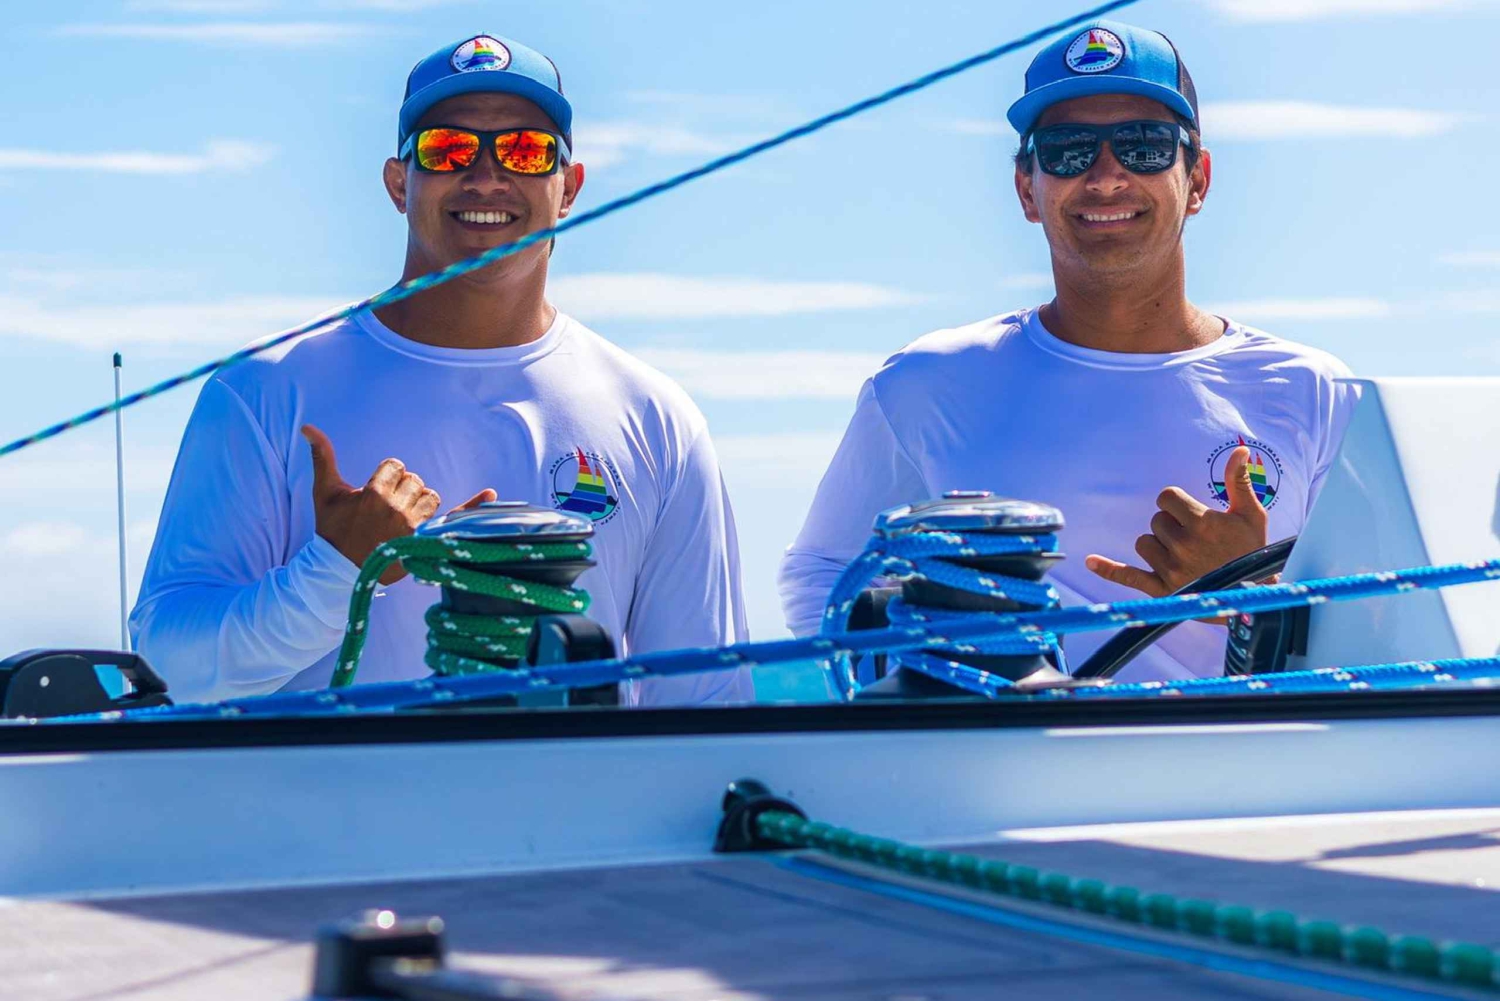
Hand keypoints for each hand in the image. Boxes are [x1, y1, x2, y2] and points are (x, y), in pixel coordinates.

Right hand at [303, 424, 467, 584]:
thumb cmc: (333, 530)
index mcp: (374, 493)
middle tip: (385, 510)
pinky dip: (473, 505)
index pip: (396, 467)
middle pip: (415, 481)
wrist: (340, 571)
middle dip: (402, 491)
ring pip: (431, 497)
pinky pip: (455, 517)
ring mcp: (413, 527)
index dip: (386, 477)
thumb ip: (322, 457)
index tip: (375, 494)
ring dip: (418, 503)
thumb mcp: (325, 493)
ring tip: (399, 519)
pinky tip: (491, 494)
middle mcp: (396, 509)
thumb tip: (308, 426)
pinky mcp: (424, 541)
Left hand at [1084, 446, 1268, 598]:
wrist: (1258, 595)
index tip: (1189, 514)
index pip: (1166, 498)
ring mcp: (1171, 569)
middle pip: (1156, 520)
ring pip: (1143, 543)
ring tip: (1184, 556)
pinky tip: (1091, 561)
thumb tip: (1241, 450)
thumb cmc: (1254, 551)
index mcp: (1201, 523)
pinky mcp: (1162, 590)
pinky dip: (1109, 570)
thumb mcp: (1251, 514)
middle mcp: (1183, 545)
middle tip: (1194, 540)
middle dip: (1171, 526)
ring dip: (1157, 546)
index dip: (1176, 504)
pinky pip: (1128, 576)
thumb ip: (1239, 481)